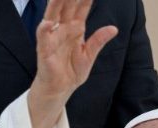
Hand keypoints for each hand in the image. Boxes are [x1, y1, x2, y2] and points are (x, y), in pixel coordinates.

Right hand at [28, 0, 117, 127]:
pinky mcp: (44, 51)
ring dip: (55, 4)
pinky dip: (44, 30)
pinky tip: (48, 23)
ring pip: (52, 16)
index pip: (80, 8)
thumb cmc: (71, 70)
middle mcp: (62, 29)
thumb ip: (99, 40)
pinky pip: (43, 38)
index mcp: (75, 29)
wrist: (61, 89)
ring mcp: (52, 38)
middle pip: (65, 7)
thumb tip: (114, 28)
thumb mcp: (89, 55)